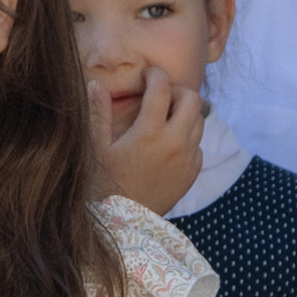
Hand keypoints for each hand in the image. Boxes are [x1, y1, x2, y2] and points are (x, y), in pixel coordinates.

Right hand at [91, 68, 205, 209]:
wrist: (122, 222)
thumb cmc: (103, 183)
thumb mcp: (96, 148)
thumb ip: (99, 113)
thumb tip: (96, 84)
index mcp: (149, 133)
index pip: (162, 88)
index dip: (155, 74)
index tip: (147, 74)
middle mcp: (175, 143)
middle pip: (193, 100)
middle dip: (177, 91)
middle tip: (160, 96)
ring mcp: (187, 159)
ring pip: (200, 121)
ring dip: (185, 113)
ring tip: (163, 117)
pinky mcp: (192, 173)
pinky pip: (198, 145)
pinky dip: (188, 136)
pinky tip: (168, 142)